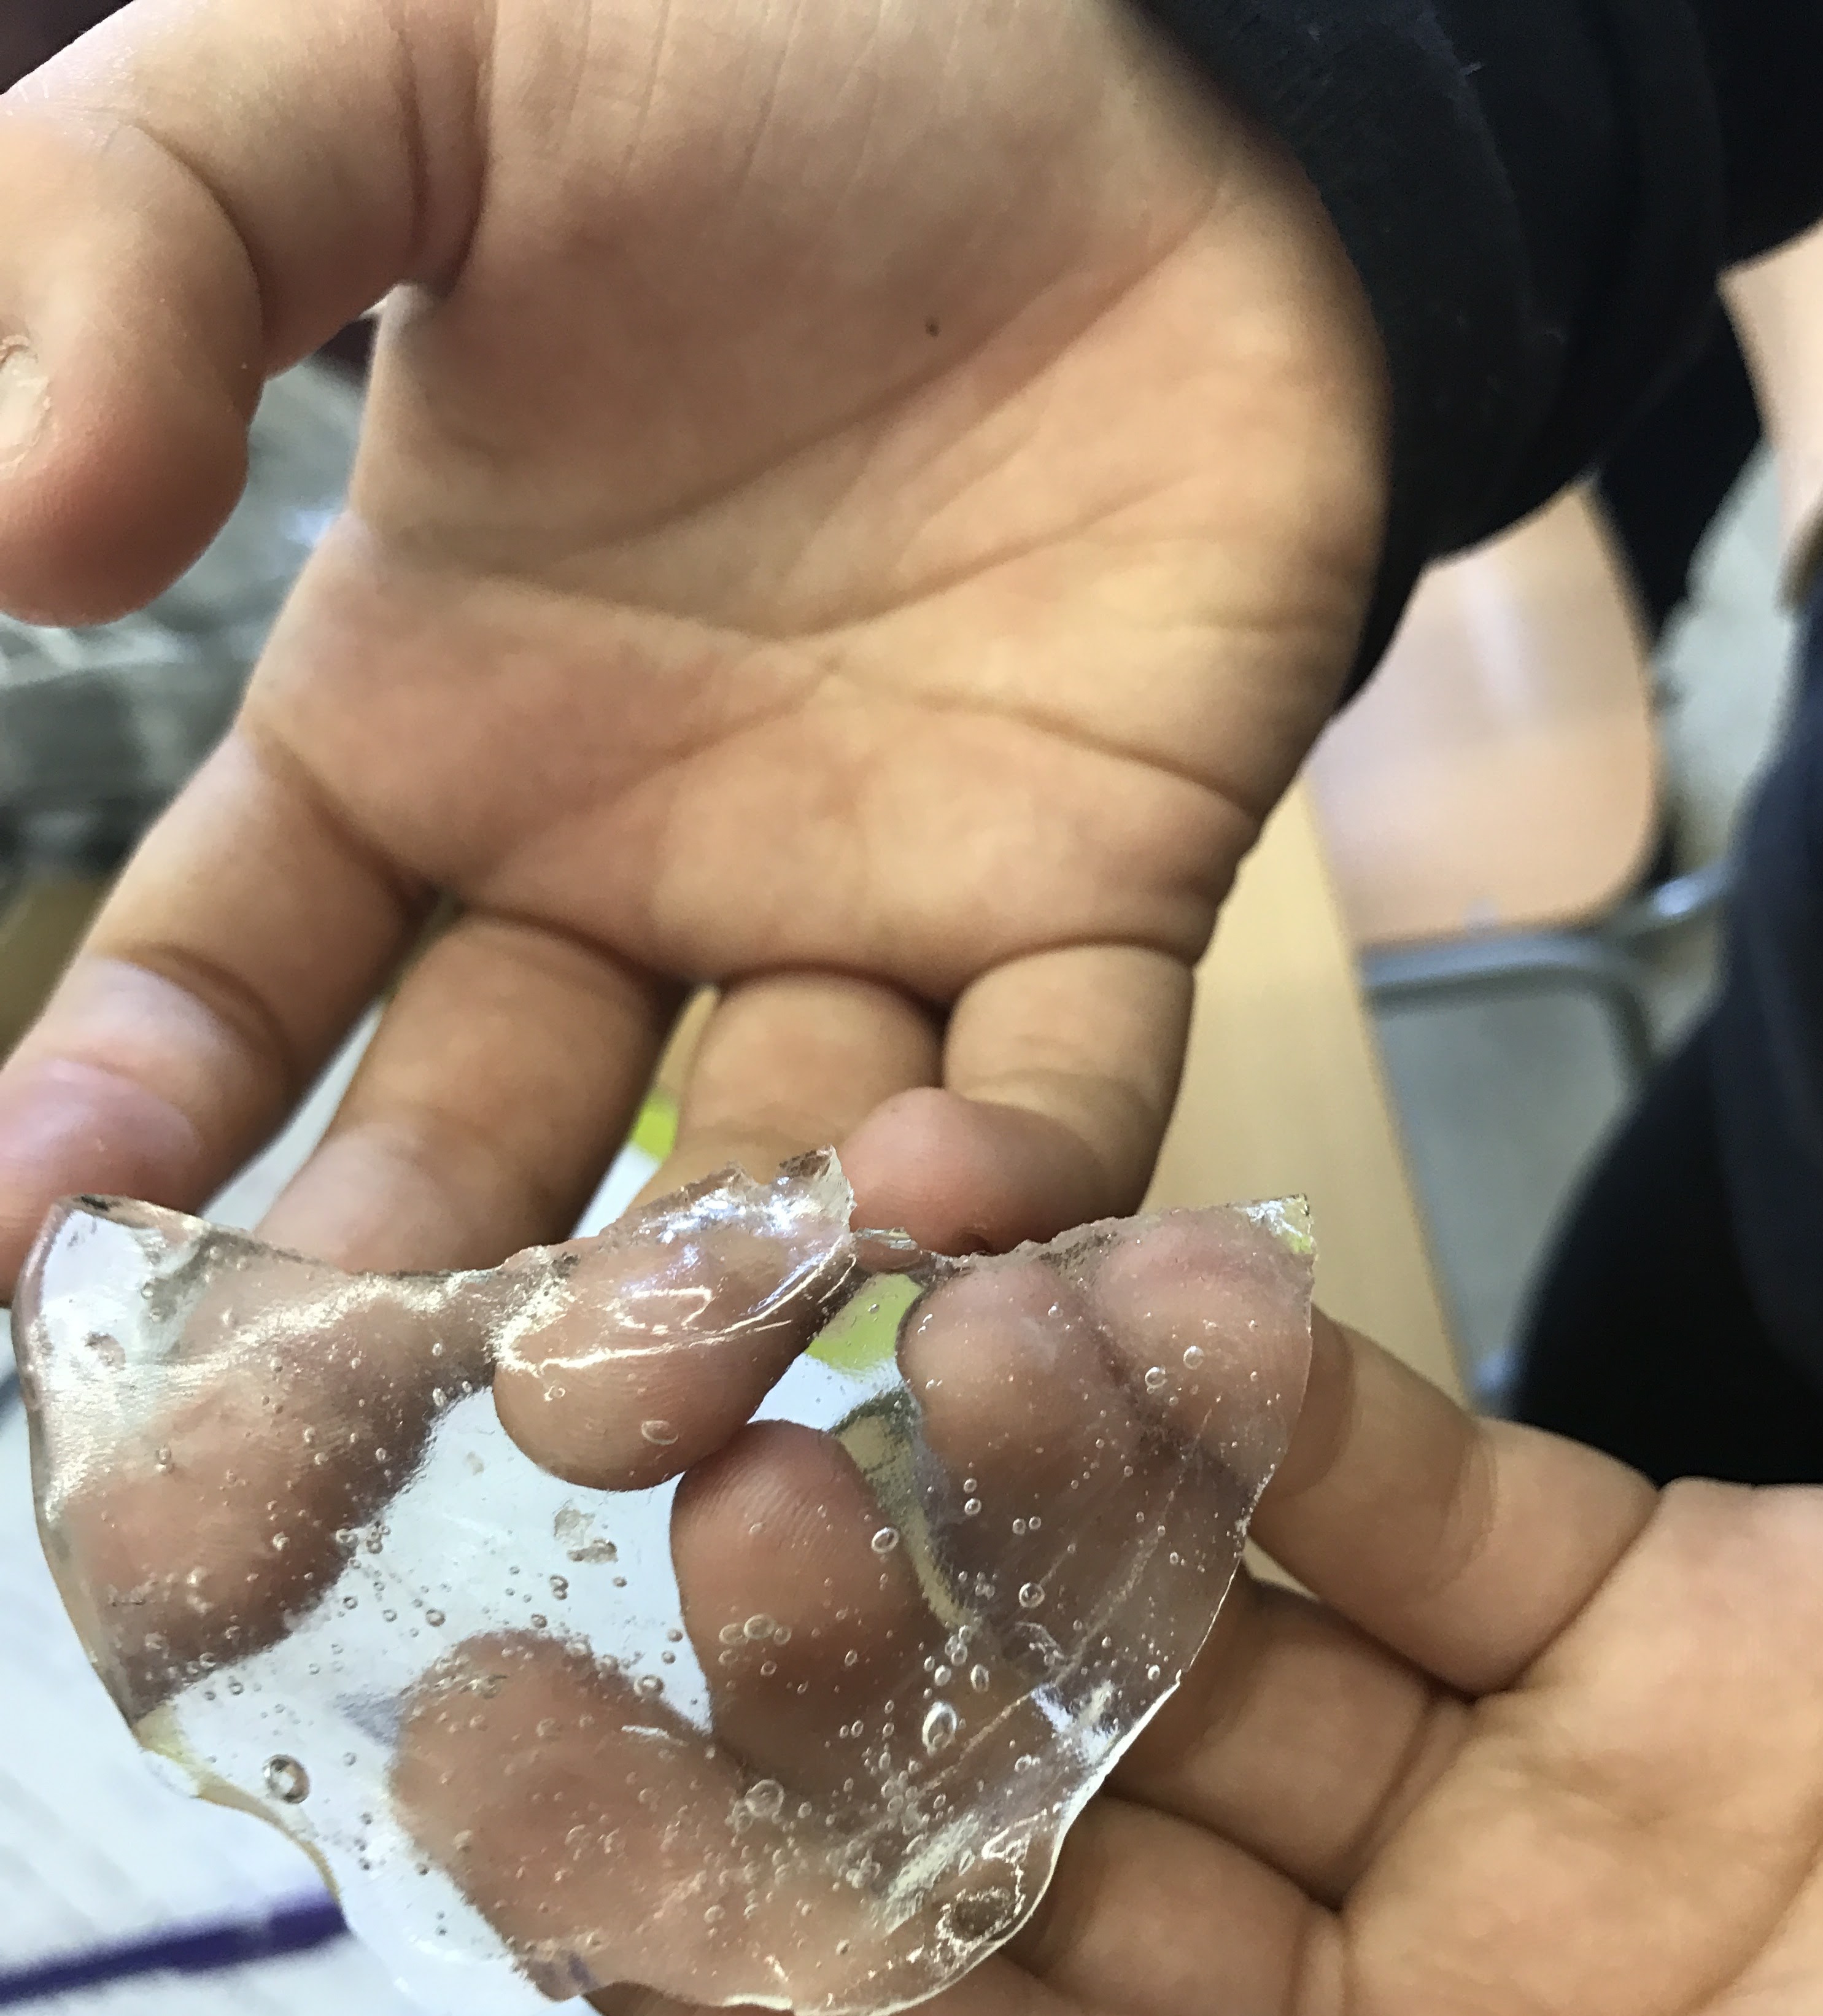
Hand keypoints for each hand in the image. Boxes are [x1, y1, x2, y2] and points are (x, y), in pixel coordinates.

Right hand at [0, 0, 1384, 1287]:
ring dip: (690, 1308)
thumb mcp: (379, 74)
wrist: (1138, 67)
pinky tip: (933, 1212)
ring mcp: (858, 910)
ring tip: (618, 1393)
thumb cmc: (748, 50)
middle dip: (369, 1326)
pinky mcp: (1095, 905)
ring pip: (759, 1184)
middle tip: (276, 1492)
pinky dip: (1006, 1185)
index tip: (28, 1262)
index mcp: (419, 723)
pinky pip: (1050, 1099)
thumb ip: (150, 244)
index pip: (232, 981)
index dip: (127, 1125)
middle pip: (470, 1160)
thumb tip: (15, 527)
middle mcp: (617, 869)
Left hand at [609, 1315, 1822, 2015]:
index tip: (510, 1795)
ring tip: (943, 1337)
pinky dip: (1280, 1400)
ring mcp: (1532, 1827)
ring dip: (1052, 1491)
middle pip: (1071, 1856)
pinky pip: (1418, 1505)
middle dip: (869, 1689)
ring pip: (1209, 1641)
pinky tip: (1153, 1285)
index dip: (756, 1990)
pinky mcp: (1660, 1634)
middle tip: (725, 1511)